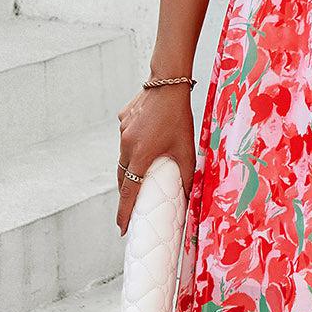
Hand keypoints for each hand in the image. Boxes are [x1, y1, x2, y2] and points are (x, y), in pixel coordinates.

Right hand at [116, 85, 195, 235]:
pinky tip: (147, 141)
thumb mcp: (187, 150)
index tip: (122, 228)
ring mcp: (122, 132)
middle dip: (126, 194)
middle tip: (131, 209)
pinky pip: (126, 140)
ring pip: (123, 158)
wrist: (167, 83)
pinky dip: (133, 147)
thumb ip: (187, 176)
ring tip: (140, 178)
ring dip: (130, 170)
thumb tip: (190, 198)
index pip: (129, 192)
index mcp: (141, 156)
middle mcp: (126, 145)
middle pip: (122, 177)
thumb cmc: (180, 118)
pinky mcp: (122, 120)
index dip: (125, 212)